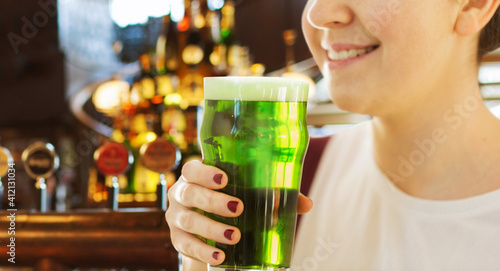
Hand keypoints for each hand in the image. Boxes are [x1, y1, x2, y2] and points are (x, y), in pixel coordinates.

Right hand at [165, 160, 312, 264]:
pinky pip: (186, 245)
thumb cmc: (233, 202)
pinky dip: (203, 251)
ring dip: (211, 229)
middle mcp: (181, 194)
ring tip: (234, 237)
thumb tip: (306, 204)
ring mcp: (176, 217)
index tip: (224, 179)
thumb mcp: (249, 196)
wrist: (210, 230)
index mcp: (197, 177)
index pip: (191, 168)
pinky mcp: (178, 239)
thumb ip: (275, 197)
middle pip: (189, 193)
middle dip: (213, 201)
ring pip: (188, 220)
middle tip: (238, 208)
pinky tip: (220, 256)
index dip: (204, 172)